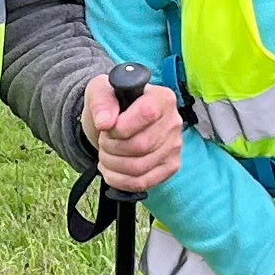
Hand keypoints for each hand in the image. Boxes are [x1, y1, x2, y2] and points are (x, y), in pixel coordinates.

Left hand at [82, 75, 180, 196]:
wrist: (116, 121)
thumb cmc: (112, 104)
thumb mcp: (100, 92)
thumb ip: (101, 102)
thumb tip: (104, 122)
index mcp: (162, 98)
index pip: (147, 113)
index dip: (121, 126)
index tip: (107, 126)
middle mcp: (174, 122)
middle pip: (140, 146)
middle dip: (111, 147)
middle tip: (103, 141)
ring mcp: (174, 147)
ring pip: (139, 168)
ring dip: (112, 164)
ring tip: (105, 153)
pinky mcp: (170, 167)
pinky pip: (142, 183)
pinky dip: (118, 180)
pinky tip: (110, 169)